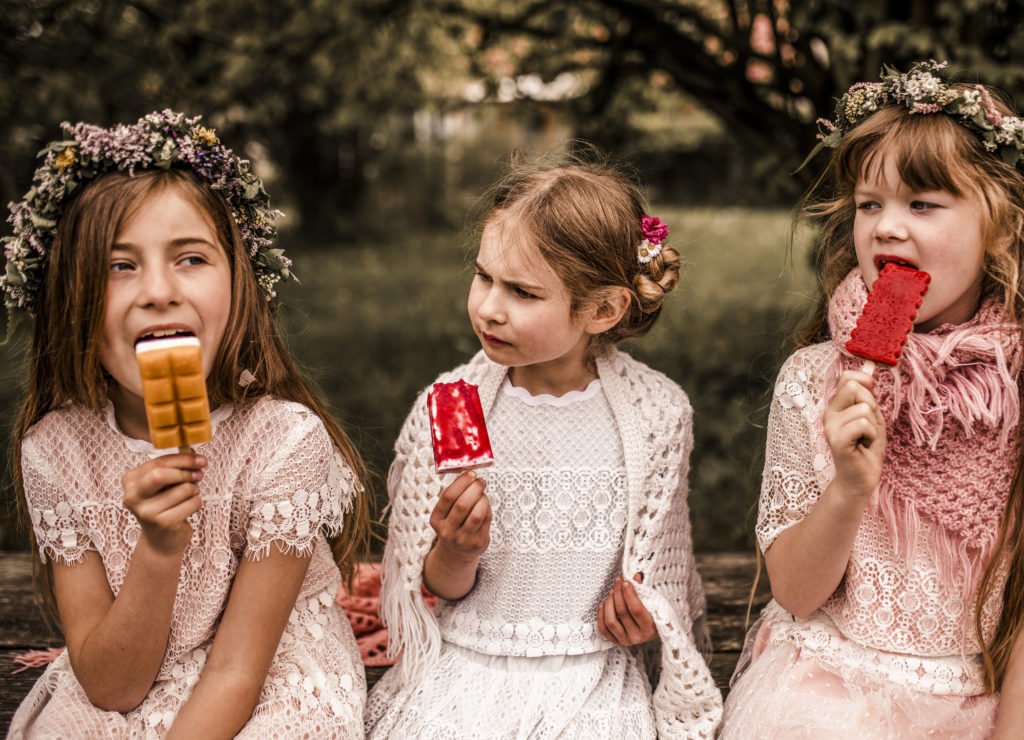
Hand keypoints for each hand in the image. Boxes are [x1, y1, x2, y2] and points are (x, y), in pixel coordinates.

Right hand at [122, 453, 206, 555]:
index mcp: (130, 481)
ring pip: (183, 489)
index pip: (158, 462)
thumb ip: (175, 467)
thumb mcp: (164, 484)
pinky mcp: (163, 523)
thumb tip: (193, 452)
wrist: (160, 541)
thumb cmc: (164, 506)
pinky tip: (188, 508)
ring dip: (194, 489)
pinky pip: (192, 503)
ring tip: (189, 496)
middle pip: (161, 474)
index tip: (200, 460)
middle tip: (199, 474)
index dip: (183, 459)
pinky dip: (197, 502)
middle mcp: (133, 496)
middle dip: (186, 472)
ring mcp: (146, 512)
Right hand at [429, 471, 490, 562]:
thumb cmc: (453, 524)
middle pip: (463, 505)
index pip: (448, 497)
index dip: (461, 482)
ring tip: (483, 494)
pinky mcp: (478, 543)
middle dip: (474, 488)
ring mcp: (463, 539)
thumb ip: (455, 494)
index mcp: (436, 520)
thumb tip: (467, 472)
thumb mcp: (446, 512)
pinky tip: (485, 504)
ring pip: (477, 514)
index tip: (471, 473)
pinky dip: (488, 508)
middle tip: (481, 481)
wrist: (457, 552)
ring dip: (483, 499)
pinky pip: (486, 520)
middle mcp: (447, 531)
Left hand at [597, 573, 656, 645]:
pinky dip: (600, 616)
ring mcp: (626, 641)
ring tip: (612, 592)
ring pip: (610, 621)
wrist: (652, 632)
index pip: (636, 609)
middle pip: (622, 612)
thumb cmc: (654, 615)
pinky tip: (603, 604)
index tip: (626, 582)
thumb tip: (635, 576)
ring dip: (609, 603)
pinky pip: (603, 630)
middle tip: (618, 582)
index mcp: (650, 628)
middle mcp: (637, 637)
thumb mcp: (653, 603)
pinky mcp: (616, 642)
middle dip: (618, 593)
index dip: (629, 594)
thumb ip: (644, 591)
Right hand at [823, 370, 885, 497]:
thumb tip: (869, 370)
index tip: (872, 397)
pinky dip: (871, 434)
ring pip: (864, 408)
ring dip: (873, 426)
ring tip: (866, 439)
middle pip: (854, 388)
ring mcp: (830, 427)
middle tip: (868, 427)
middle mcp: (829, 414)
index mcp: (836, 407)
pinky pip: (863, 424)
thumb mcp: (871, 417)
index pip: (847, 378)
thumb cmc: (866, 449)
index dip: (864, 381)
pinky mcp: (837, 440)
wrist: (860, 479)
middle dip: (871, 406)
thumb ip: (868, 396)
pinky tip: (863, 445)